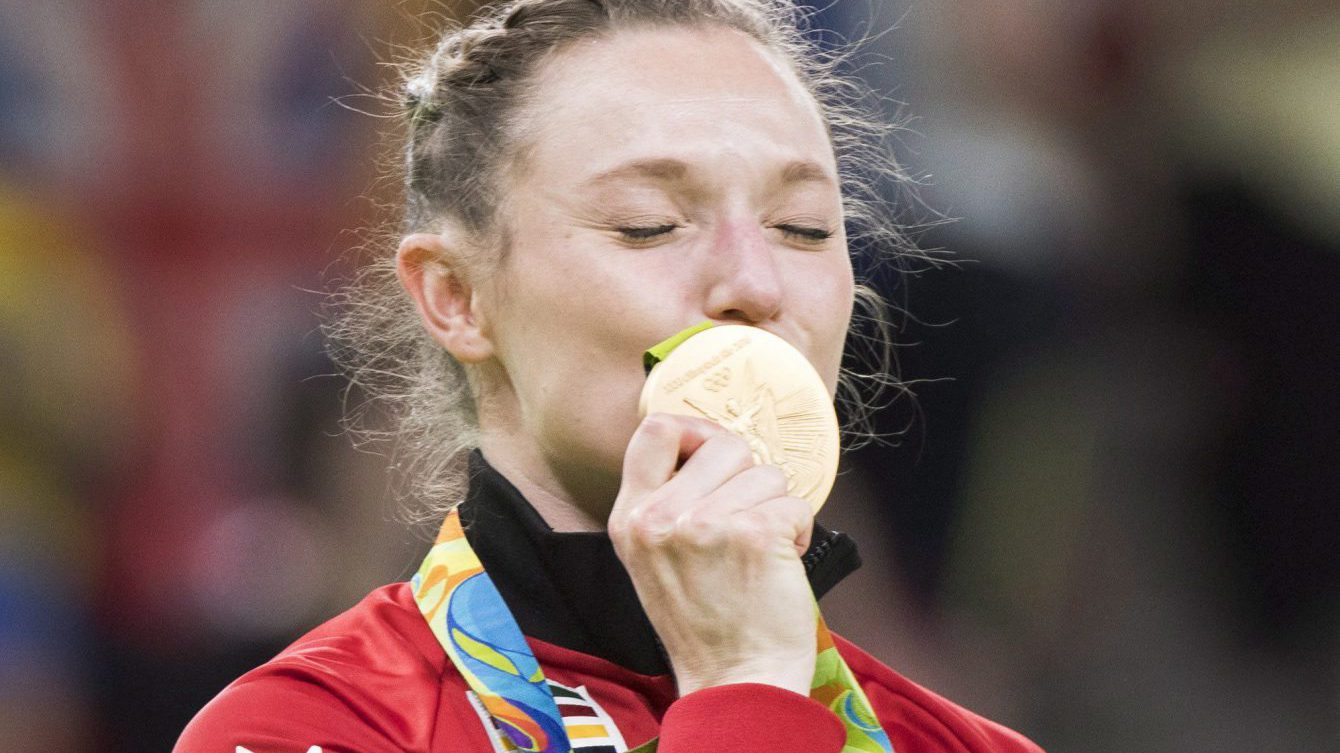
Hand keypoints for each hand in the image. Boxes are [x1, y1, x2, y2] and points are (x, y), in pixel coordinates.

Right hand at [608, 413, 816, 696]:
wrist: (735, 683)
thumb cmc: (705, 625)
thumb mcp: (653, 561)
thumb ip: (666, 504)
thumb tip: (708, 448)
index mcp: (630, 518)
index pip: (655, 429)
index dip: (697, 431)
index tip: (717, 456)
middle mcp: (659, 517)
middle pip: (723, 444)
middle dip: (749, 477)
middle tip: (745, 520)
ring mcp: (705, 525)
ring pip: (766, 473)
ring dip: (775, 509)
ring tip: (758, 551)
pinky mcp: (753, 535)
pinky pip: (794, 504)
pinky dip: (799, 531)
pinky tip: (779, 565)